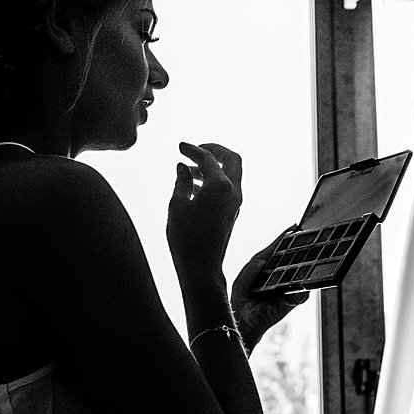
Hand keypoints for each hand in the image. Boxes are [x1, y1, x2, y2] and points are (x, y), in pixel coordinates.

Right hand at [166, 142, 242, 279]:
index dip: (192, 149)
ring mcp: (235, 202)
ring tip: (189, 170)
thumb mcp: (177, 205)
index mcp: (220, 186)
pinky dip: (215, 180)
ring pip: (231, 173)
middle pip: (231, 158)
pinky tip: (194, 187)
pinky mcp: (233, 212)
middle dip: (214, 150)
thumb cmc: (186, 238)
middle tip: (196, 150)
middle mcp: (233, 191)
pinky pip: (228, 187)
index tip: (180, 146)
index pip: (207, 158)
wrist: (201, 267)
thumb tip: (182, 166)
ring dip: (213, 166)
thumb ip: (181, 181)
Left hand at [230, 227, 308, 354]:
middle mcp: (280, 274)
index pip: (278, 248)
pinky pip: (301, 294)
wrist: (246, 326)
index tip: (296, 226)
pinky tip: (304, 285)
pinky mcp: (292, 301)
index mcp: (265, 265)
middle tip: (311, 238)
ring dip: (307, 268)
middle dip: (302, 249)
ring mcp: (288, 287)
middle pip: (293, 258)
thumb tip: (262, 259)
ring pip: (301, 275)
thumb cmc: (241, 302)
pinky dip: (303, 289)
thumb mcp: (239, 284)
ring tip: (311, 259)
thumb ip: (249, 271)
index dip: (287, 236)